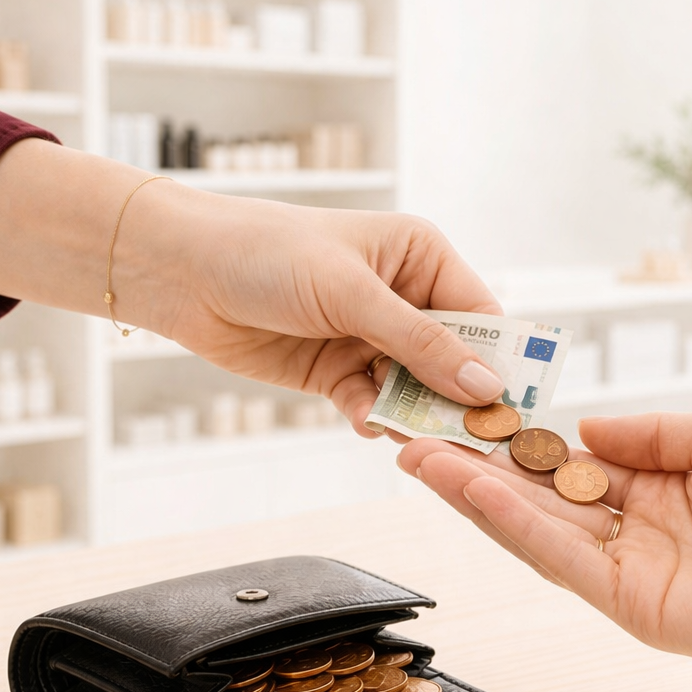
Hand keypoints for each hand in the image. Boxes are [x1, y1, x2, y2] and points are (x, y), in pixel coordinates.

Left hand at [126, 191, 506, 432]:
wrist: (182, 272)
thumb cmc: (267, 254)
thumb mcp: (352, 293)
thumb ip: (421, 343)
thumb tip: (486, 384)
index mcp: (421, 257)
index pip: (480, 316)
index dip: (498, 361)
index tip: (510, 406)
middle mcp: (404, 297)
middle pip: (453, 361)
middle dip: (456, 398)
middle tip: (466, 438)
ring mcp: (370, 338)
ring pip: (414, 390)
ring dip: (413, 414)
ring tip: (411, 436)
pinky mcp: (337, 372)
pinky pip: (374, 404)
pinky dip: (373, 418)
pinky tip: (364, 422)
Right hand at [397, 411, 691, 691]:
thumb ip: (647, 433)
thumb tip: (583, 428)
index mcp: (660, 490)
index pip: (569, 467)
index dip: (516, 445)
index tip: (465, 415)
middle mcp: (638, 534)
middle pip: (538, 501)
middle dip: (473, 471)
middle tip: (408, 436)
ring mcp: (633, 574)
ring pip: (535, 532)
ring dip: (473, 496)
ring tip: (414, 454)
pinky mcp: (637, 608)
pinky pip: (562, 561)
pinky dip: (513, 525)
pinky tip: (469, 490)